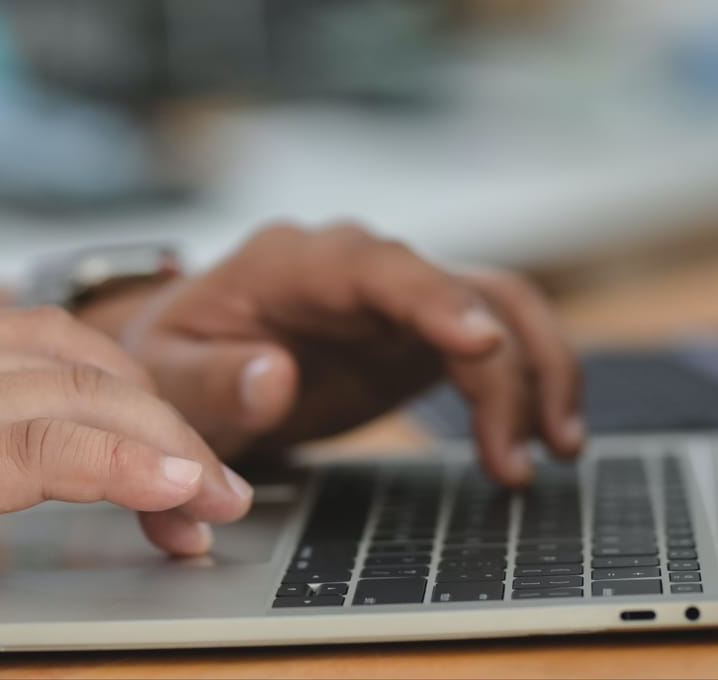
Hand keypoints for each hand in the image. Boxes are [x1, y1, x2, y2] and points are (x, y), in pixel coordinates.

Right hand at [0, 308, 251, 649]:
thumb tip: (15, 469)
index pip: (59, 344)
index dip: (134, 396)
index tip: (177, 454)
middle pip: (92, 366)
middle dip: (170, 426)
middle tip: (219, 492)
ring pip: (87, 400)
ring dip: (170, 452)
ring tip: (217, 506)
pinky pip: (50, 451)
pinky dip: (127, 466)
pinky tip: (174, 492)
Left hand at [80, 222, 583, 484]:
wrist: (186, 360)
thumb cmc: (172, 361)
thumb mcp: (167, 378)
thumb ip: (213, 381)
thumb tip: (274, 376)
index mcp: (290, 263)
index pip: (375, 266)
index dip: (432, 299)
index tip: (479, 342)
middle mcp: (356, 264)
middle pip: (455, 287)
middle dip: (500, 366)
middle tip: (512, 454)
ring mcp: (397, 293)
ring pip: (496, 302)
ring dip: (536, 371)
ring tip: (550, 451)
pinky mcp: (423, 329)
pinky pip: (497, 336)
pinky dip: (530, 380)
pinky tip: (546, 439)